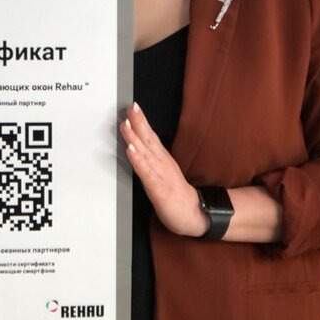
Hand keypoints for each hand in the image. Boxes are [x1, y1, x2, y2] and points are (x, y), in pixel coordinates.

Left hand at [120, 102, 207, 236]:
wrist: (194, 213)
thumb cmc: (176, 193)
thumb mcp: (164, 171)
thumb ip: (153, 158)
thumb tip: (140, 145)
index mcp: (162, 158)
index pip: (150, 136)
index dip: (142, 121)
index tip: (133, 107)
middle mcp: (161, 162)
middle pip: (149, 139)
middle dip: (138, 122)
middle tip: (130, 108)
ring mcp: (160, 173)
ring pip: (145, 152)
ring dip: (135, 137)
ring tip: (126, 124)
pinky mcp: (158, 187)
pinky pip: (146, 172)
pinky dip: (138, 160)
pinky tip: (131, 150)